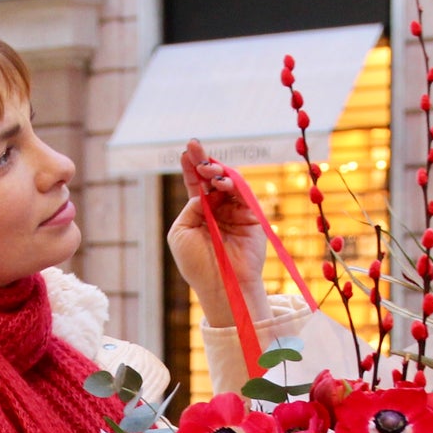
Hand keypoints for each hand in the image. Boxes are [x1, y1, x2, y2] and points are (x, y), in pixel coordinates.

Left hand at [166, 139, 268, 327]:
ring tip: (206, 170)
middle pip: (212, 179)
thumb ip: (190, 208)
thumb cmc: (197, 264)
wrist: (221, 285)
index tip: (186, 150)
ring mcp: (235, 213)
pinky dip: (233, 183)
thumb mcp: (181, 232)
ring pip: (228, 183)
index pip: (195, 186)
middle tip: (194, 147)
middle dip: (202, 161)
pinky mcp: (251, 217)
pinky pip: (244, 193)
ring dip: (216, 171)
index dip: (190, 167)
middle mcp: (218, 211)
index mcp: (199, 215)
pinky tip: (220, 182)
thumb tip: (205, 192)